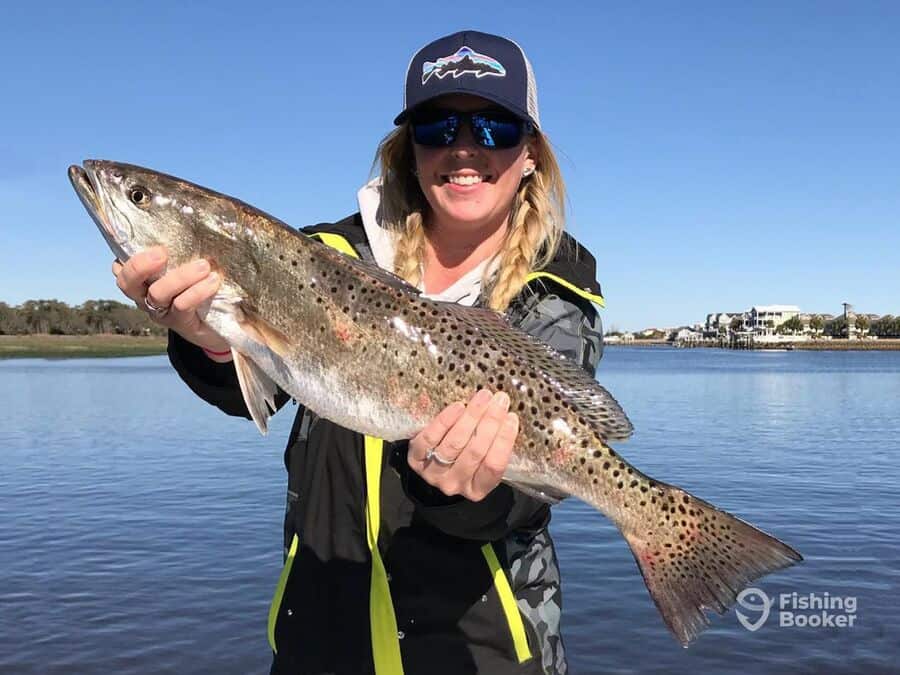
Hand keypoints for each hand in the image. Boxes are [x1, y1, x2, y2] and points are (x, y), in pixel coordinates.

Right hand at [112, 246, 229, 355]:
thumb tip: (198, 212)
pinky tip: (213, 282)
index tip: (138, 236)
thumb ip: (184, 245)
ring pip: (157, 293)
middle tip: (161, 252)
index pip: (121, 262)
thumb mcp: (190, 262)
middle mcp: (144, 294)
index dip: (121, 250)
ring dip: (180, 277)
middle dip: (140, 265)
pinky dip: (196, 292)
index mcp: (142, 277)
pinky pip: (182, 306)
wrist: (220, 324)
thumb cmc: (201, 285)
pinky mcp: (179, 323)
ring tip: (203, 265)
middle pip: (127, 281)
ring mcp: (160, 310)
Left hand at [408, 389, 519, 501]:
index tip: (512, 417)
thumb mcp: (482, 458)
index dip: (504, 441)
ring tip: (483, 397)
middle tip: (500, 400)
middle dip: (490, 422)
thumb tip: (506, 414)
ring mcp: (433, 473)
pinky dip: (445, 421)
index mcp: (477, 489)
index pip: (494, 467)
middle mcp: (455, 484)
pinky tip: (458, 406)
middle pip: (475, 452)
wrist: (431, 466)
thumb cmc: (465, 457)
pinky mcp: (416, 459)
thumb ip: (494, 443)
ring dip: (471, 416)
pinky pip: (430, 439)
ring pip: (455, 443)